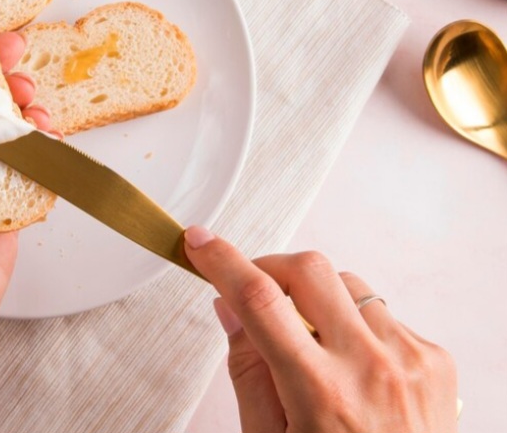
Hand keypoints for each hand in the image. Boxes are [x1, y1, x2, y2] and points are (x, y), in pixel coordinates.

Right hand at [184, 226, 457, 432]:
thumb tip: (229, 306)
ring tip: (311, 346)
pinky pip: (382, 313)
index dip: (222, 261)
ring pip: (348, 285)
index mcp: (320, 392)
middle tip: (252, 290)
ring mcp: (409, 359)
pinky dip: (356, 327)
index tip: (200, 242)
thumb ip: (247, 369)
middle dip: (270, 267)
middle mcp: (370, 367)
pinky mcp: (435, 359)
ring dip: (317, 301)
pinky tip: (352, 367)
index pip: (260, 301)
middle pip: (309, 269)